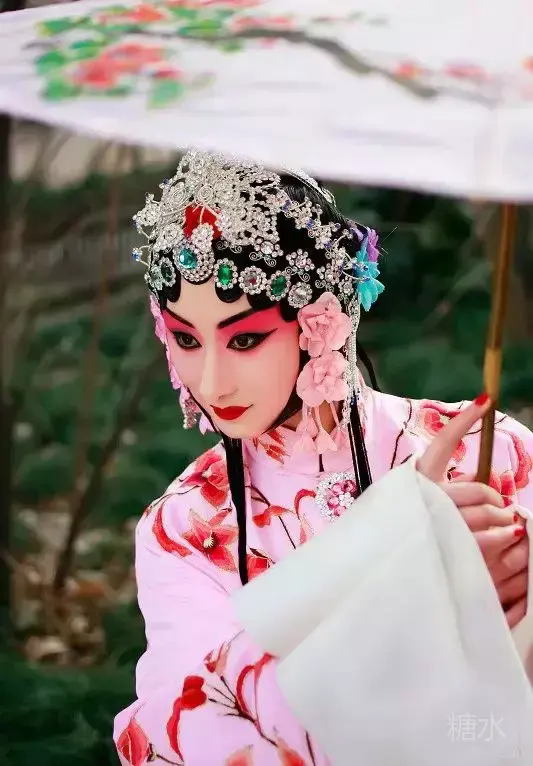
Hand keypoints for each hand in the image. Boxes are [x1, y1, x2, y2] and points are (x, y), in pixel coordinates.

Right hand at [416, 396, 528, 628]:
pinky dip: (503, 535)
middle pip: (479, 489)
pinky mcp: (446, 548)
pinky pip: (487, 539)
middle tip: (503, 508)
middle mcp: (425, 497)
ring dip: (503, 517)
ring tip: (506, 525)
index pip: (442, 444)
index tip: (485, 400)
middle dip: (496, 499)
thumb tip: (492, 477)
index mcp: (417, 480)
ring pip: (488, 513)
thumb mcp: (423, 502)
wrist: (376, 572)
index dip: (464, 421)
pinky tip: (508, 535)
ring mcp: (436, 523)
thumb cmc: (404, 531)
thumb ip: (456, 486)